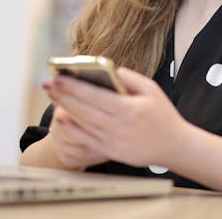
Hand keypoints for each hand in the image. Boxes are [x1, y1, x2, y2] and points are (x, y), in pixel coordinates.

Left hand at [44, 67, 188, 168]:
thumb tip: (109, 70)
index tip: (58, 76)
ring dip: (64, 109)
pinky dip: (72, 129)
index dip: (73, 86)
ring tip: (52, 96)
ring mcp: (112, 141)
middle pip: (83, 109)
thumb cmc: (163, 115)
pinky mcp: (110, 151)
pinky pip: (86, 139)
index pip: (94, 95)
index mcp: (128, 109)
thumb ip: (130, 78)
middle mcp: (118, 127)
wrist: (174, 146)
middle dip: (63, 95)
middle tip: (47, 83)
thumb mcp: (151, 90)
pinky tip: (62, 119)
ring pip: (82, 123)